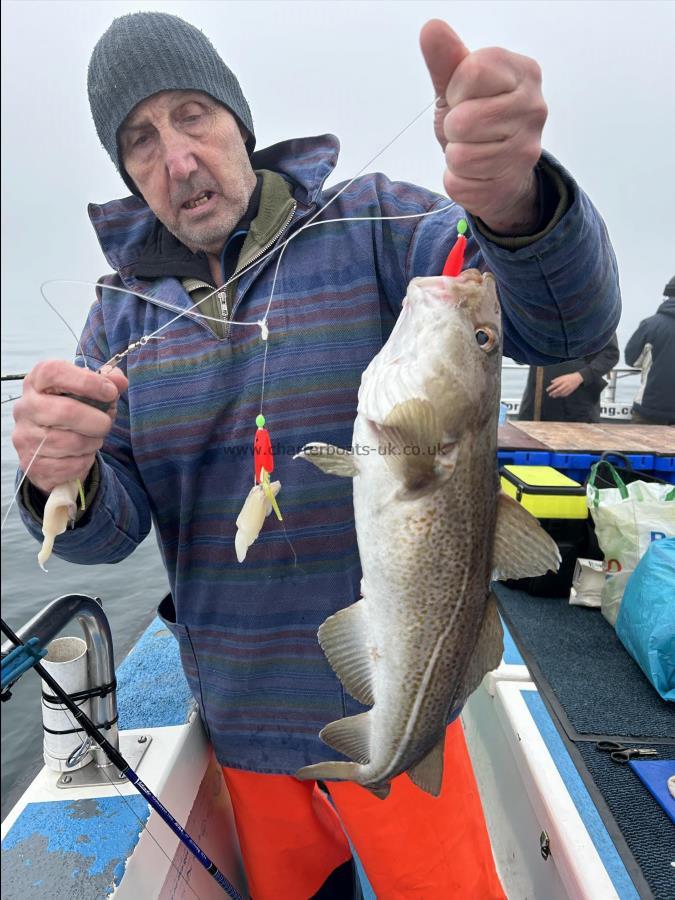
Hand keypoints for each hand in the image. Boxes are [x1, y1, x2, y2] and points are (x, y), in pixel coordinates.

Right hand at [12, 360, 127, 492]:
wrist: (52, 449)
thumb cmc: (73, 413)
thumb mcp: (90, 393)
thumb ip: (107, 382)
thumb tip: (119, 381)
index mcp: (36, 382)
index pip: (54, 372)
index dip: (87, 381)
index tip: (110, 392)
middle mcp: (25, 407)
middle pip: (66, 411)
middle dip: (97, 420)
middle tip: (106, 423)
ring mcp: (25, 437)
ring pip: (71, 442)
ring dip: (93, 442)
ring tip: (93, 438)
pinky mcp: (31, 464)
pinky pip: (69, 465)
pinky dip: (84, 460)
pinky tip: (82, 454)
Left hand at [420, 20, 547, 233]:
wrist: (499, 172)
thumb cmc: (478, 121)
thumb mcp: (457, 87)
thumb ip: (446, 60)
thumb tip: (431, 29)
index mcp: (523, 73)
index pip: (473, 71)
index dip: (456, 89)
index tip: (464, 97)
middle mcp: (534, 108)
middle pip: (464, 119)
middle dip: (453, 128)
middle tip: (467, 130)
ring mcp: (527, 148)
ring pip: (461, 155)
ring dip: (455, 156)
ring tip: (472, 150)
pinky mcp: (511, 183)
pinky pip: (460, 183)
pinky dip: (458, 181)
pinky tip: (475, 173)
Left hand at [546, 372, 583, 397]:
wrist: (577, 378)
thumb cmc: (568, 377)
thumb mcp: (562, 376)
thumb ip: (556, 379)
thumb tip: (551, 382)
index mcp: (562, 380)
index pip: (555, 385)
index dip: (550, 388)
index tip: (547, 390)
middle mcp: (565, 384)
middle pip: (558, 390)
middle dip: (553, 393)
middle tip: (549, 394)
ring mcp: (568, 388)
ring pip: (561, 393)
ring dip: (557, 395)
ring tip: (553, 396)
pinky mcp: (571, 390)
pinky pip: (565, 394)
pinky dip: (561, 395)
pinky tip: (559, 395)